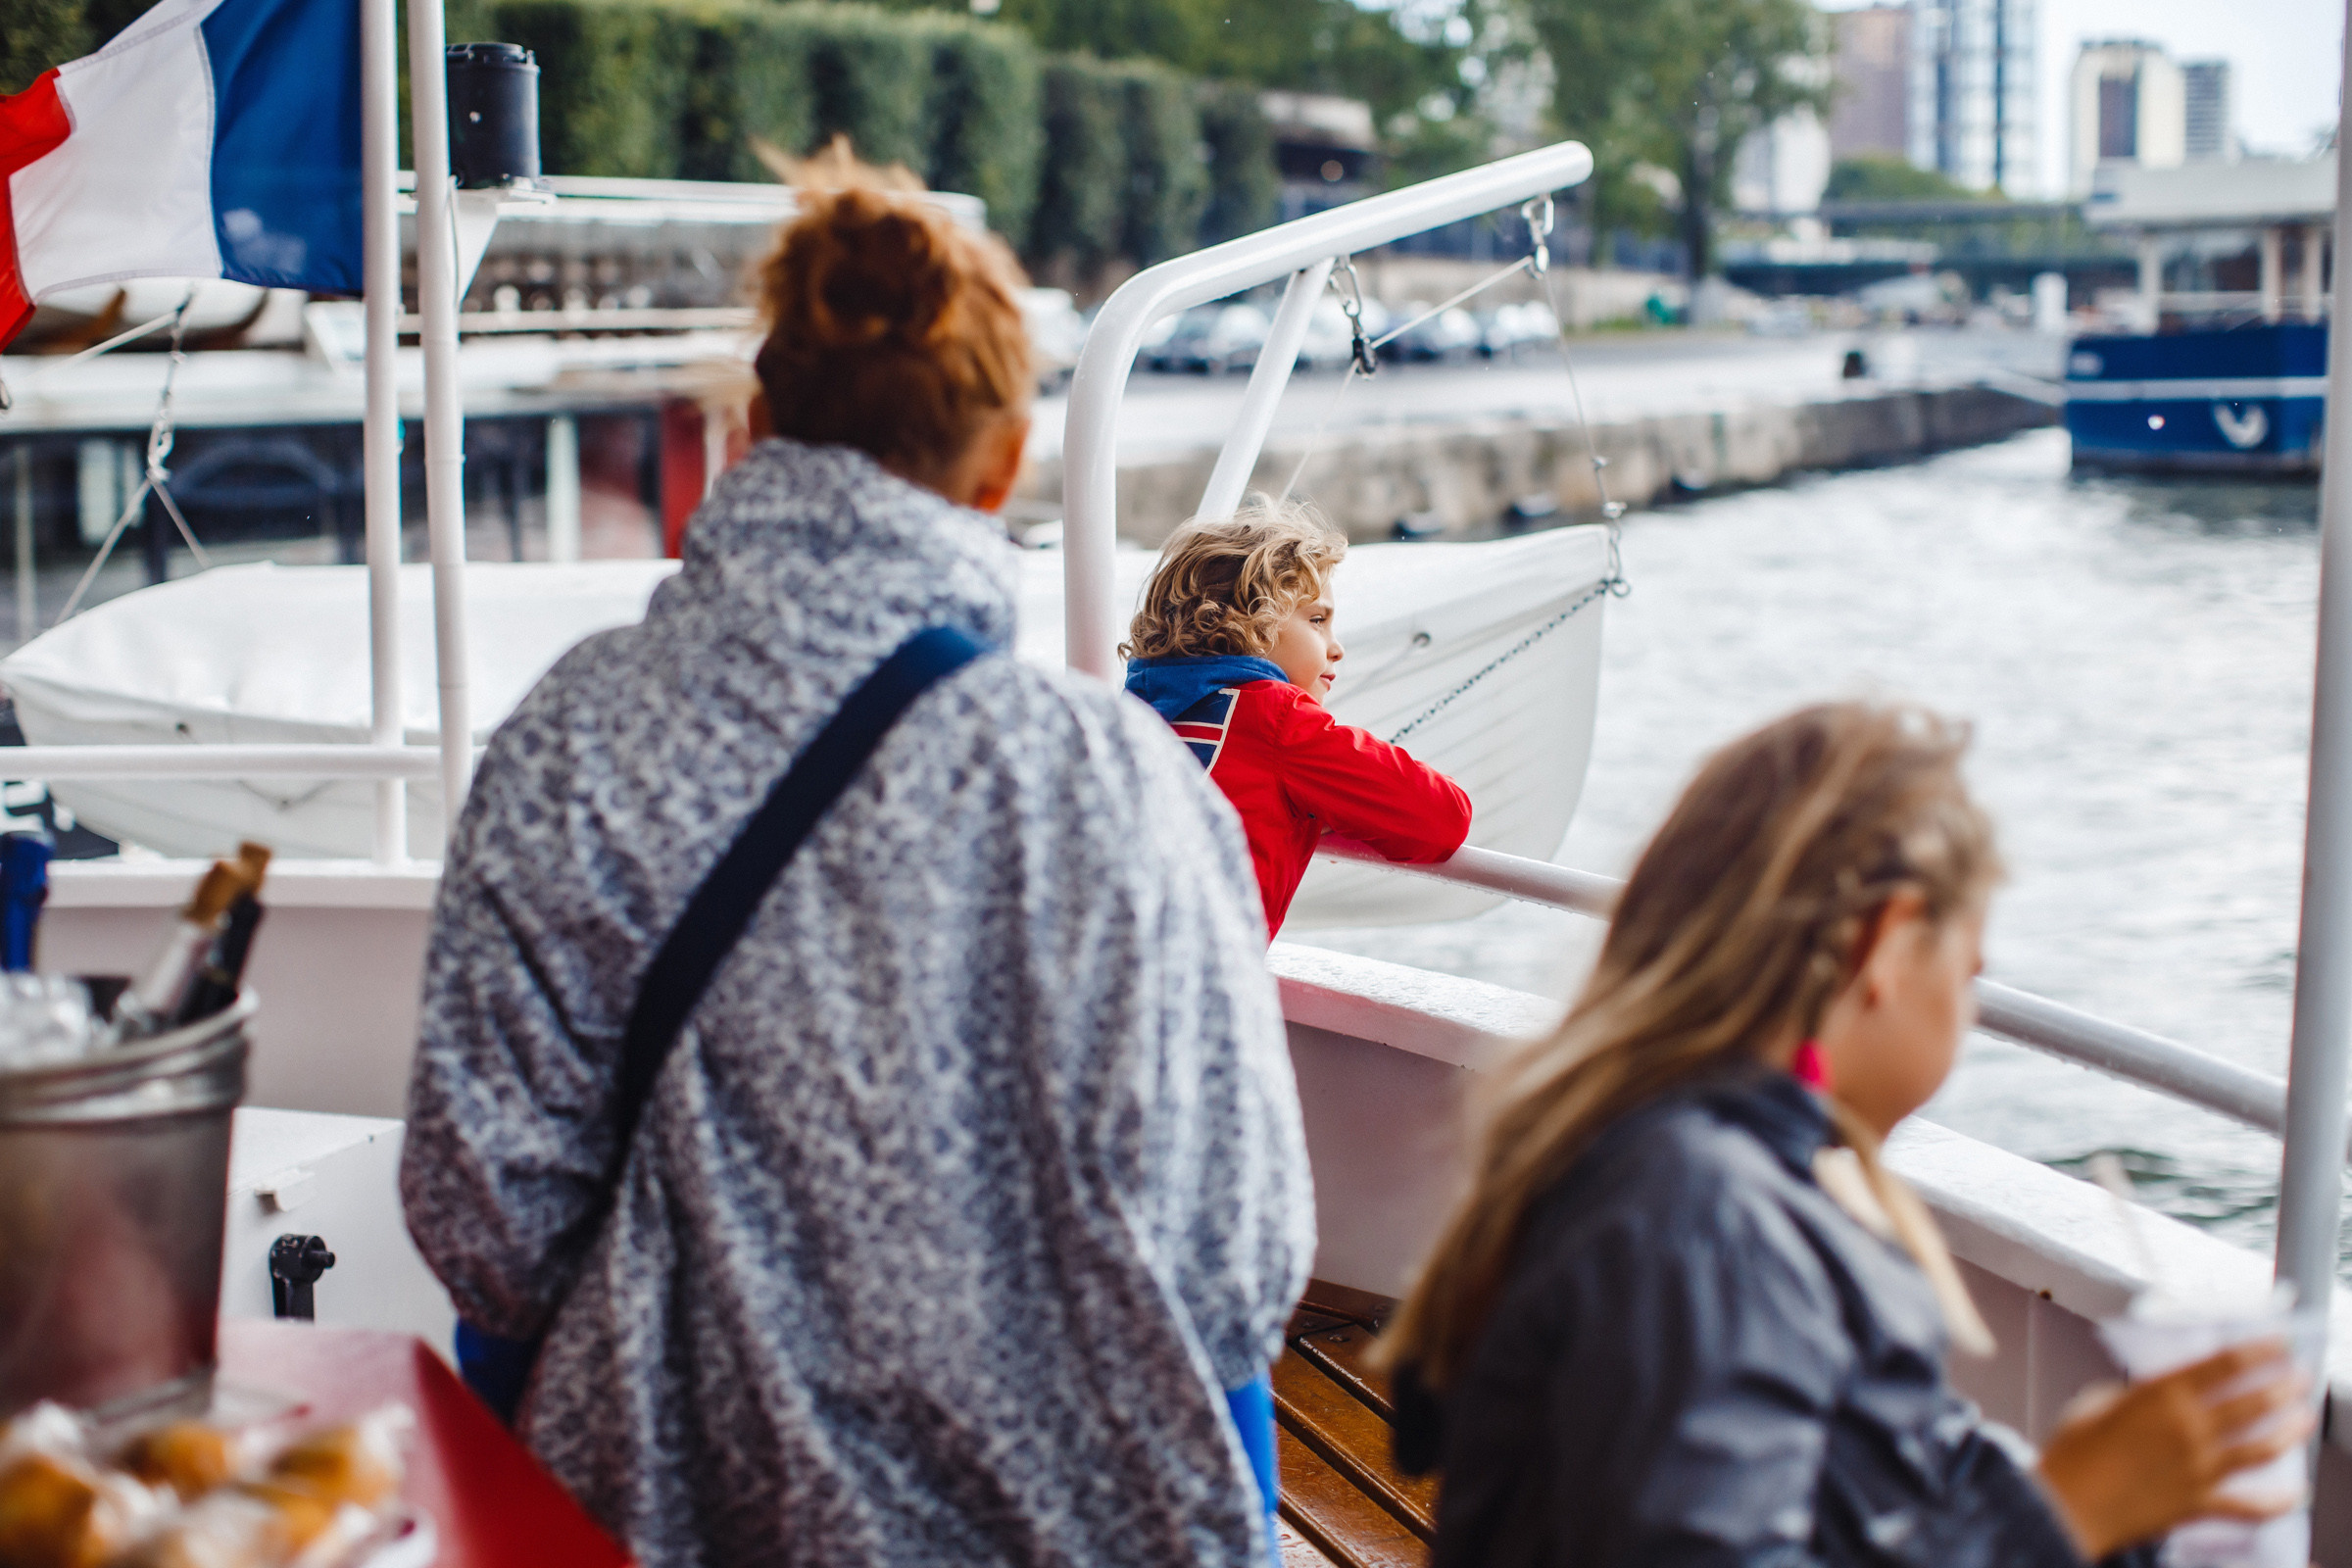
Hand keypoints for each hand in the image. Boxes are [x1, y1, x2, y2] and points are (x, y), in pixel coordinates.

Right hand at [2035, 1339, 2314, 1559]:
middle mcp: (2189, 1428)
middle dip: (2285, 1386)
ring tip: (2305, 1418)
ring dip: (2290, 1431)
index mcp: (2161, 1395)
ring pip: (2262, 1446)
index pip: (2225, 1365)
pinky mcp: (2199, 1503)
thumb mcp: (2098, 1401)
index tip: (2280, 1343)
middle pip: (2253, 1402)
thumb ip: (2136, 1394)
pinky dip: (2278, 1501)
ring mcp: (2199, 1467)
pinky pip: (2250, 1505)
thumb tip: (2154, 1395)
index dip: (2259, 1352)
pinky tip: (2296, 1493)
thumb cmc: (2072, 1451)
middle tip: (2300, 1376)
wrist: (2065, 1505)